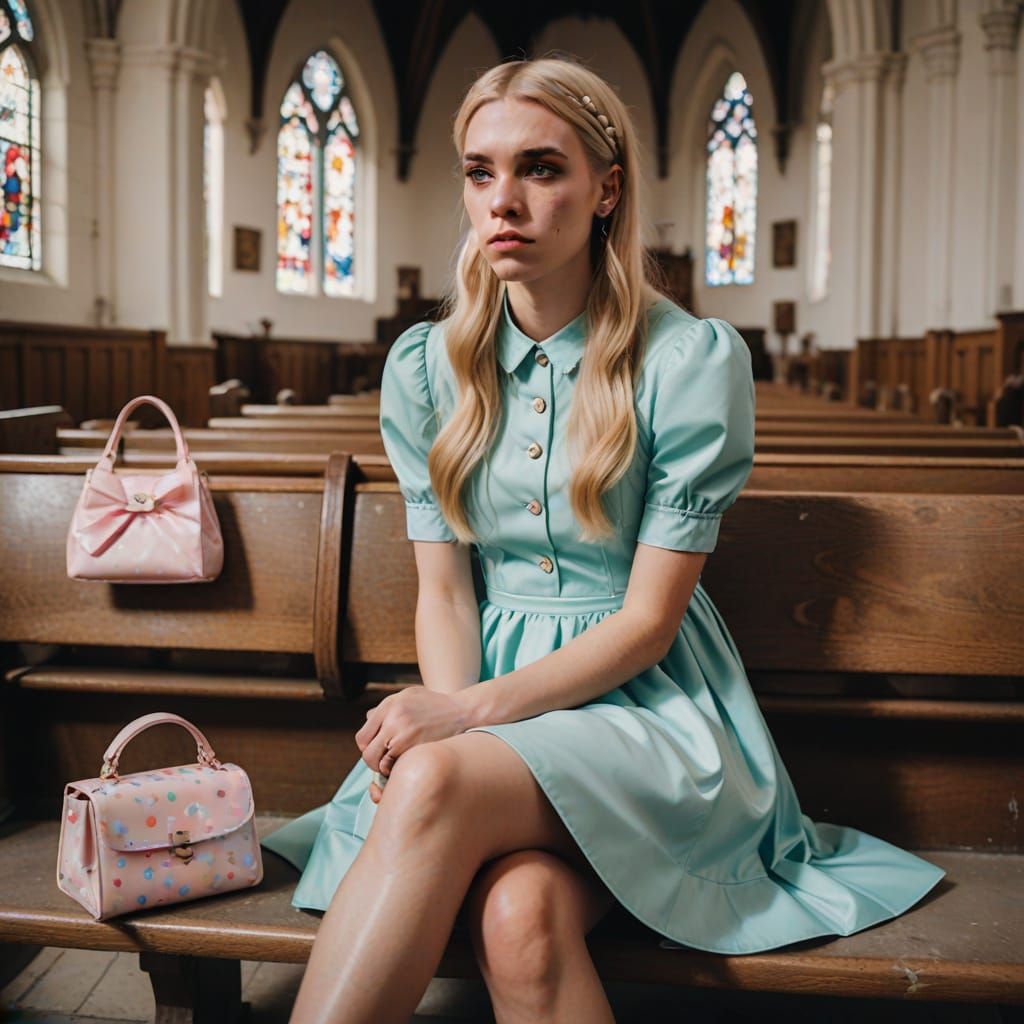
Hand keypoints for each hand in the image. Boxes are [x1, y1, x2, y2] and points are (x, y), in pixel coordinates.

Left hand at [357, 688, 472, 803]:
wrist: (460, 711)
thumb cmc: (433, 704)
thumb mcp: (407, 695)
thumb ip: (385, 707)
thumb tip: (368, 719)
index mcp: (388, 706)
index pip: (362, 737)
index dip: (366, 747)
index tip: (377, 749)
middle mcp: (393, 720)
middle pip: (368, 754)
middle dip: (373, 762)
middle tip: (384, 760)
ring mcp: (405, 735)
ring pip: (381, 764)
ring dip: (386, 767)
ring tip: (397, 762)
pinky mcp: (416, 749)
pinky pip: (397, 767)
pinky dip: (399, 769)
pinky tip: (408, 763)